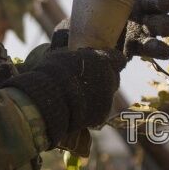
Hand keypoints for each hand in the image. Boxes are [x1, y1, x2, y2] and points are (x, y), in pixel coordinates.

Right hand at [4, 47, 125, 146]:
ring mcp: (107, 99)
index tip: (100, 62)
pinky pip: (99, 109)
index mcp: (103, 60)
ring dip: (97, 93)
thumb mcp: (64, 55)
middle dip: (103, 77)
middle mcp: (110, 79)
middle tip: (86, 79)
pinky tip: (77, 106)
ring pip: (106, 94)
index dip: (110, 60)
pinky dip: (91, 108)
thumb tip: (76, 54)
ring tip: (78, 95)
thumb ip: (78, 56)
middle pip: (113, 77)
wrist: (50, 100)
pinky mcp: (101, 115)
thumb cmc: (53, 72)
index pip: (118, 59)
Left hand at [64, 0, 168, 59]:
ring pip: (168, 25)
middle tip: (164, 0)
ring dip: (164, 24)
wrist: (87, 32)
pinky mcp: (140, 46)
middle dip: (168, 0)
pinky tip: (157, 48)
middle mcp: (149, 6)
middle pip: (167, 2)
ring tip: (152, 25)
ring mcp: (147, 27)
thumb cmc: (98, 1)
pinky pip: (158, 49)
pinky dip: (160, 49)